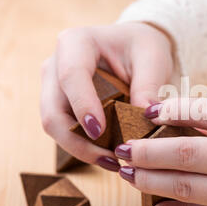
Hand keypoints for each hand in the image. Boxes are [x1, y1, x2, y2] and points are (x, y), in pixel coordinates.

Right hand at [40, 22, 173, 170]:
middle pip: (54, 111)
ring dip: (81, 149)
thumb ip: (148, 85)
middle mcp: (56, 65)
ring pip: (55, 126)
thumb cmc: (142, 47)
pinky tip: (109, 157)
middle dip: (79, 141)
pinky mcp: (60, 105)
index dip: (83, 106)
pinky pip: (65, 131)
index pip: (72, 76)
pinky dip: (85, 147)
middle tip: (112, 159)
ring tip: (113, 162)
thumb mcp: (152, 57)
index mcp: (76, 43)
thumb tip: (146, 118)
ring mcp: (54, 87)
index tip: (99, 132)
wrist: (134, 47)